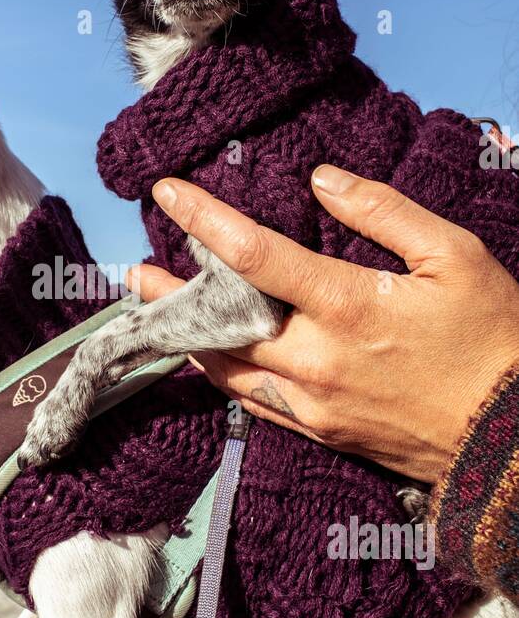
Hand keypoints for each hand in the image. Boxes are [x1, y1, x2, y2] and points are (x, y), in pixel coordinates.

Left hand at [129, 165, 518, 483]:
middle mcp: (317, 360)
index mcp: (349, 308)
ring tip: (155, 313)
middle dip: (173, 295)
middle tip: (136, 272)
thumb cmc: (493, 339)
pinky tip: (208, 358)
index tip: (168, 193)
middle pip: (221, 322)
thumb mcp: (454, 256)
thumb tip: (321, 180)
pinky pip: (251, 401)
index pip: (255, 255)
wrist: (512, 438)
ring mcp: (313, 402)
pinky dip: (221, 375)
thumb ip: (383, 212)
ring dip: (187, 338)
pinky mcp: (320, 430)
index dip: (204, 219)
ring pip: (227, 369)